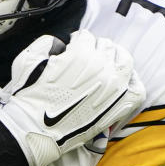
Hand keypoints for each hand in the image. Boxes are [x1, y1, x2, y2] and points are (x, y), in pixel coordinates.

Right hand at [0, 30, 145, 165]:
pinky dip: (132, 83)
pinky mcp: (119, 107)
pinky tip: (122, 82)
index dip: (77, 40)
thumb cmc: (31, 96)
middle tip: (88, 56)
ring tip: (107, 64)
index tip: (73, 47)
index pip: (86, 36)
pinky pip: (137, 89)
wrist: (36, 128)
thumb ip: (47, 42)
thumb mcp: (28, 59)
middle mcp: (102, 67)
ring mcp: (114, 88)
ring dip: (116, 58)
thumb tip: (61, 44)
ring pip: (125, 61)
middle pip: (107, 46)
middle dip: (95, 48)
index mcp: (81, 53)